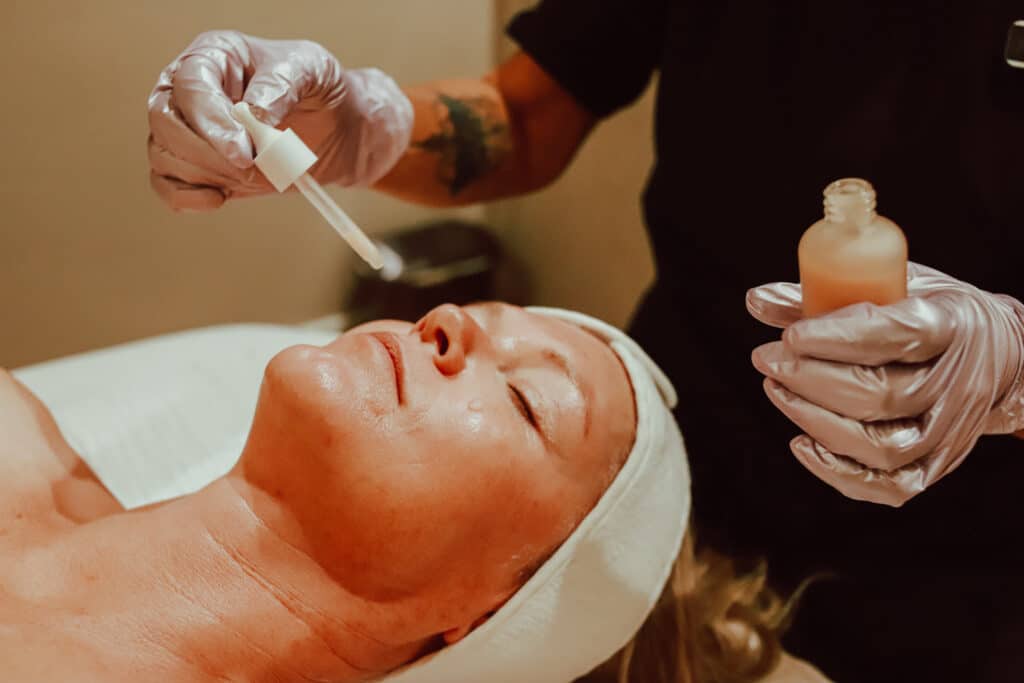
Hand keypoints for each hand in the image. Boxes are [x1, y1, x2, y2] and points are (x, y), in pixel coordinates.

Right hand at [147, 31, 412, 210]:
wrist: (332, 127)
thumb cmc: (317, 89)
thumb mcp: (311, 69)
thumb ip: (280, 85)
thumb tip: (253, 114)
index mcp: (213, 56)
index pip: (191, 86)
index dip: (213, 122)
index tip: (245, 153)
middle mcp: (189, 90)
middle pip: (167, 122)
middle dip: (209, 154)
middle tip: (253, 168)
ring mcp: (185, 128)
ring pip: (165, 155)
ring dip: (210, 176)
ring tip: (256, 176)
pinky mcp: (192, 165)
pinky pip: (166, 185)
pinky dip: (189, 198)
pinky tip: (219, 198)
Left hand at [746, 262, 1023, 505]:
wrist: (999, 354)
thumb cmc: (929, 311)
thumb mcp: (891, 284)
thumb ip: (822, 293)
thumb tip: (756, 301)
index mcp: (951, 326)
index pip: (899, 335)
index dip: (840, 338)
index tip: (789, 335)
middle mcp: (958, 385)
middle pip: (882, 395)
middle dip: (811, 380)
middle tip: (766, 359)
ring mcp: (950, 433)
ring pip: (881, 446)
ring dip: (816, 421)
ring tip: (777, 390)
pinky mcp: (937, 466)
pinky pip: (890, 487)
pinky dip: (840, 472)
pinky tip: (802, 443)